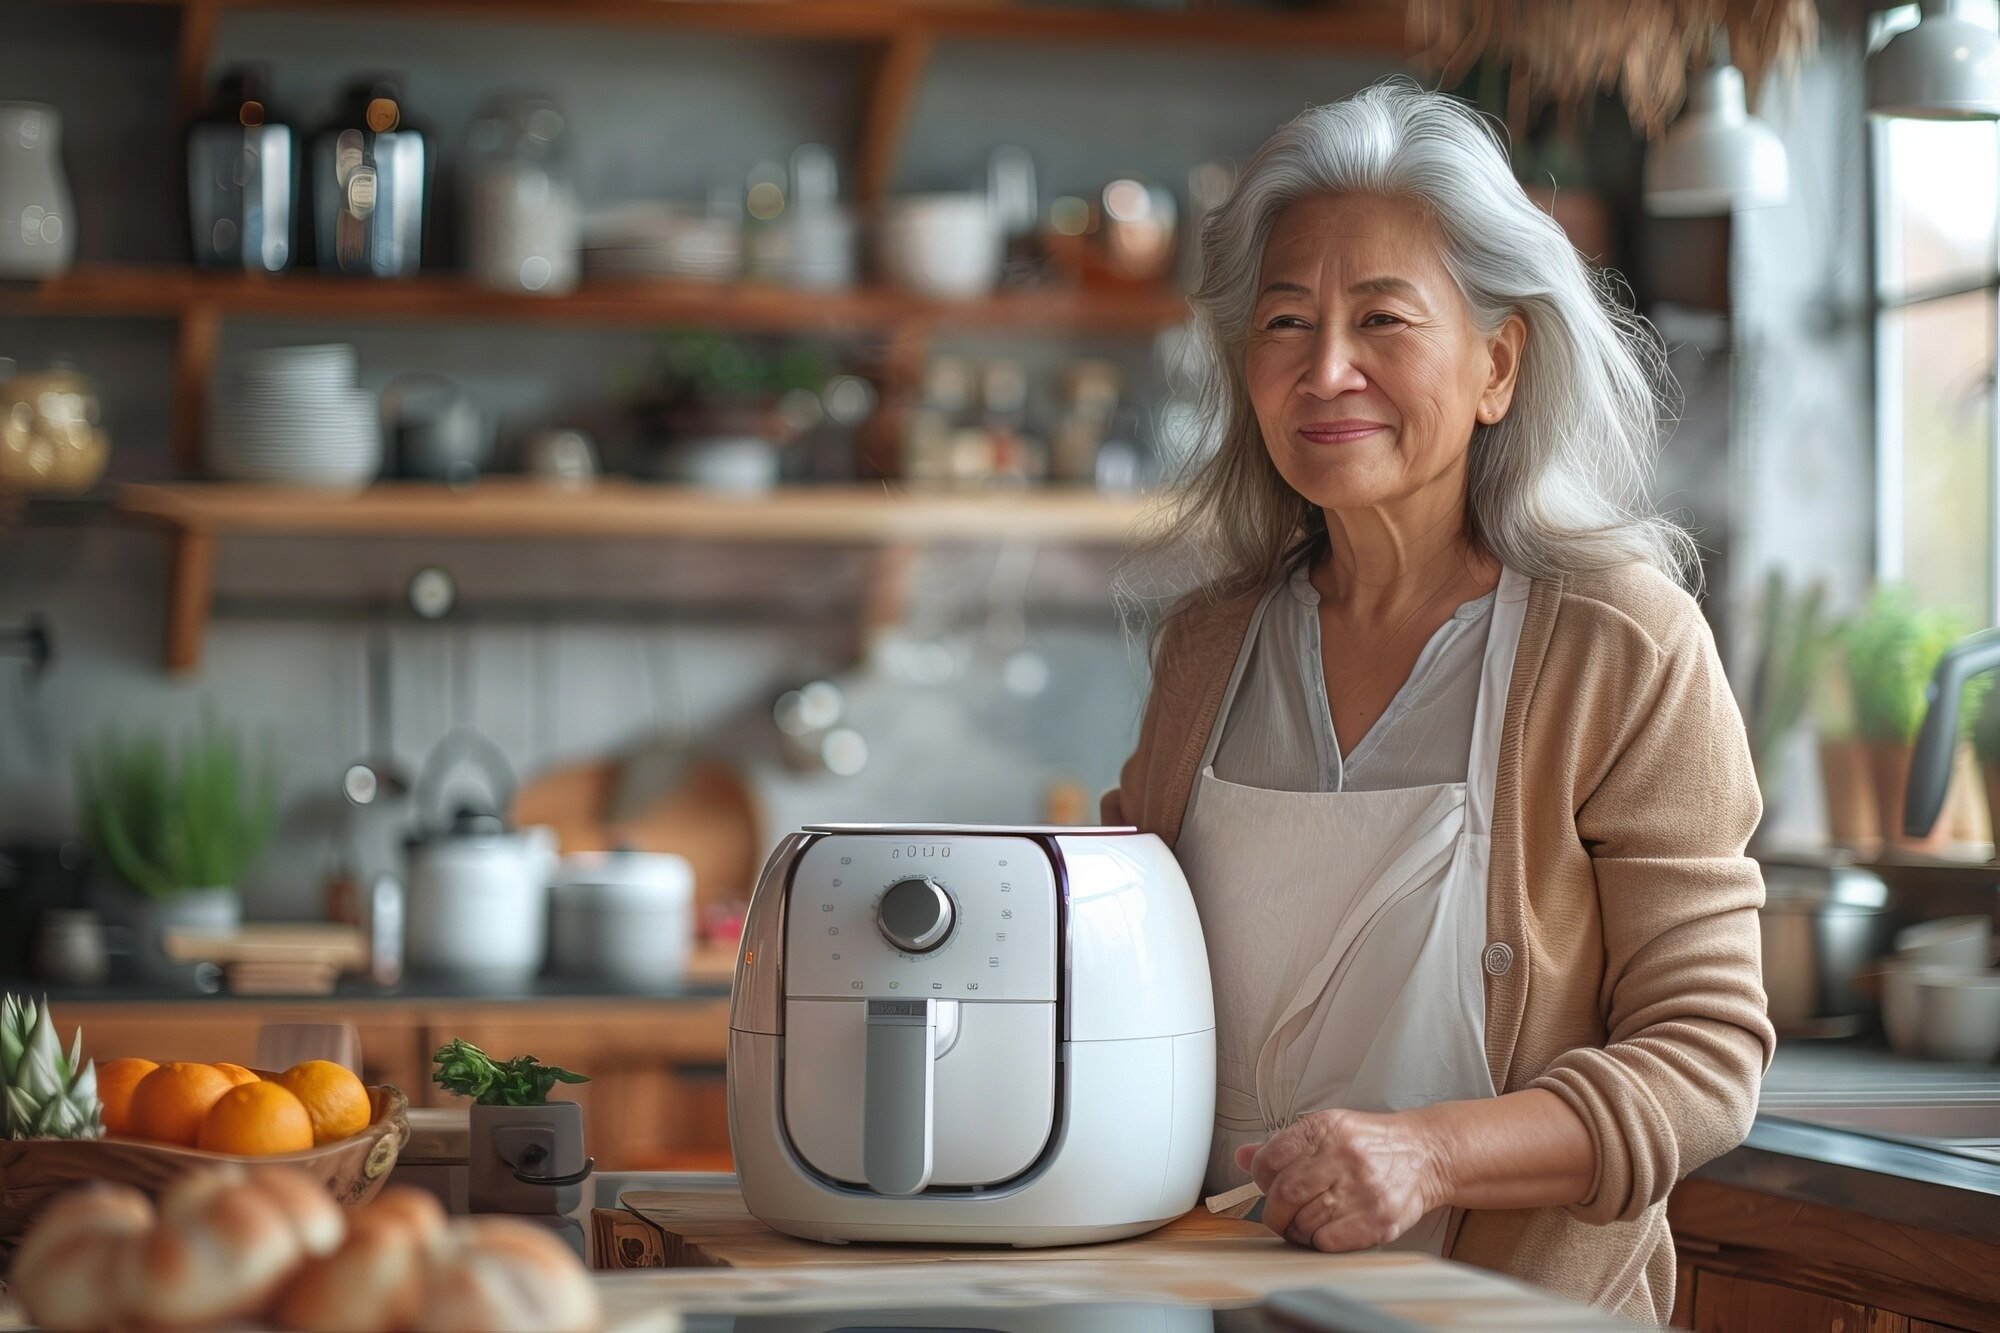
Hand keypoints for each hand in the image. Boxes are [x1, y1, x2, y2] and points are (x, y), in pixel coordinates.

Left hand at [1234, 1108, 1446, 1251]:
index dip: (1260, 1176)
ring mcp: (1362, 1189)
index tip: (1265, 1184)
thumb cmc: (1370, 1145)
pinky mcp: (1378, 1220)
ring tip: (1303, 1223)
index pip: (1271, 1157)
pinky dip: (1317, 1241)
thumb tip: (1242, 1157)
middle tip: (1278, 1214)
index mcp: (1326, 1129)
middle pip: (1284, 1193)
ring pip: (1303, 1222)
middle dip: (1273, 1210)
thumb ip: (1284, 1145)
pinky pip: (1327, 1242)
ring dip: (1294, 1229)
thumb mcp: (1327, 1130)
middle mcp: (1343, 1156)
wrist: (1424, 1154)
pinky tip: (1324, 1231)